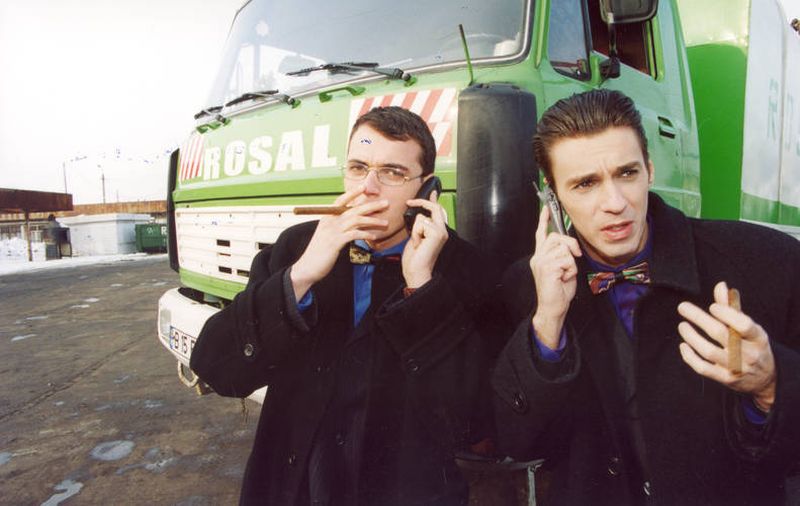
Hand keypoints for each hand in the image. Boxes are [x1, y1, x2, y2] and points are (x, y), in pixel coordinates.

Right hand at [291, 185, 388, 298]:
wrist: (307, 267)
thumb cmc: (319, 253)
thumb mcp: (327, 235)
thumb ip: (337, 227)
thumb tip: (352, 223)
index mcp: (327, 218)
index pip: (340, 200)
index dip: (352, 193)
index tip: (364, 186)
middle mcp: (329, 222)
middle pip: (353, 209)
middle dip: (371, 205)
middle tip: (386, 203)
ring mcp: (332, 231)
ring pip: (356, 220)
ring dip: (373, 221)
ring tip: (385, 223)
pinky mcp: (335, 242)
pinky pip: (354, 234)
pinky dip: (365, 234)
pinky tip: (374, 236)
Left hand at [402, 190, 447, 287]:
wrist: (416, 271)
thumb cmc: (415, 258)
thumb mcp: (416, 237)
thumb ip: (420, 224)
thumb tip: (419, 213)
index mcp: (439, 231)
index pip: (438, 211)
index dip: (433, 200)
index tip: (432, 192)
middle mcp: (443, 231)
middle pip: (435, 208)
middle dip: (421, 203)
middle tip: (409, 202)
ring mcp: (441, 232)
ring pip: (422, 217)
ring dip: (415, 230)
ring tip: (417, 243)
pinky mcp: (437, 234)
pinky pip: (420, 224)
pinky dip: (415, 233)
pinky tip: (418, 244)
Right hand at [530, 205, 581, 349]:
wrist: (552, 308)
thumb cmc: (559, 291)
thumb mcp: (564, 268)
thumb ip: (564, 255)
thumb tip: (571, 247)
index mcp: (540, 257)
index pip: (541, 234)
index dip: (543, 220)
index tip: (545, 208)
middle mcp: (538, 257)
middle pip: (556, 237)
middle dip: (570, 245)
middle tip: (575, 258)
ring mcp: (541, 262)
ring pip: (564, 249)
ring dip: (571, 262)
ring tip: (565, 274)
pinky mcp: (547, 267)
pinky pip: (567, 260)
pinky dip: (570, 270)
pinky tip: (563, 279)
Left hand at [677, 281, 775, 410]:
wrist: (766, 379)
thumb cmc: (753, 346)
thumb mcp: (749, 327)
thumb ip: (733, 307)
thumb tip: (720, 285)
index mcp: (758, 337)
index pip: (744, 324)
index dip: (726, 314)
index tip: (711, 306)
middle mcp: (749, 353)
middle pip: (720, 334)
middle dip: (698, 318)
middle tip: (682, 307)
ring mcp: (736, 368)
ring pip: (708, 351)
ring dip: (691, 336)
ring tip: (682, 326)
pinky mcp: (725, 379)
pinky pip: (703, 368)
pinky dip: (690, 357)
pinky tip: (684, 345)